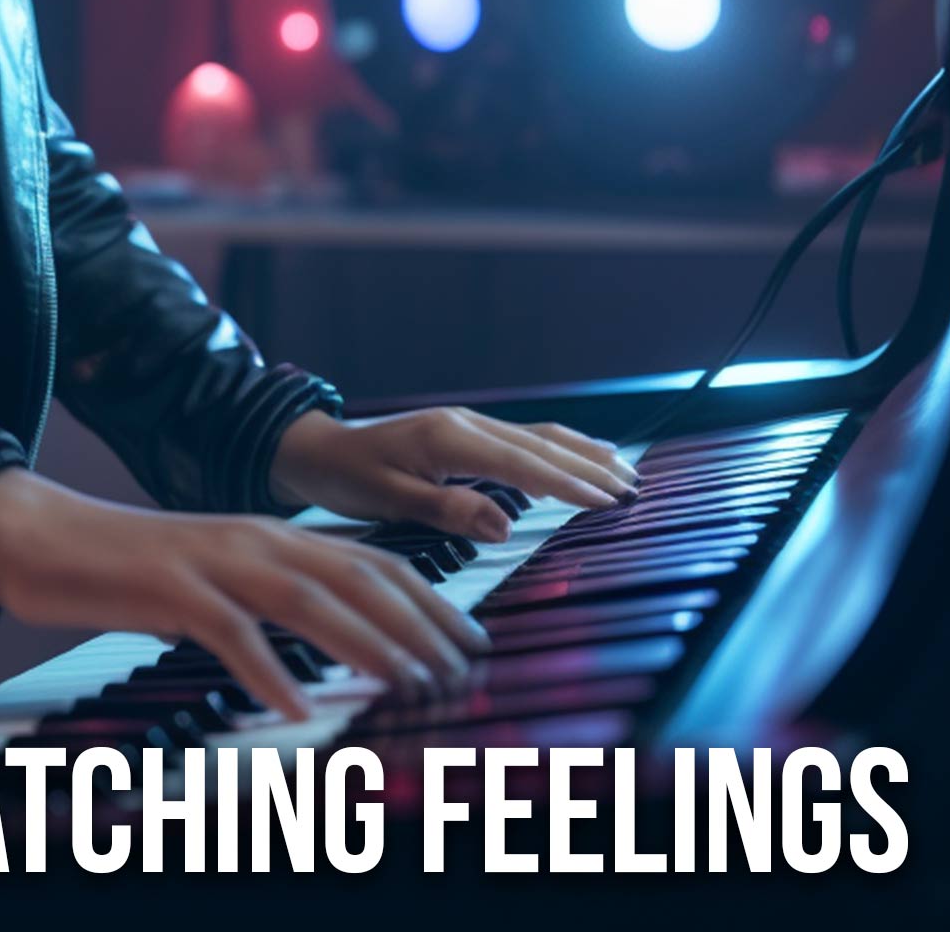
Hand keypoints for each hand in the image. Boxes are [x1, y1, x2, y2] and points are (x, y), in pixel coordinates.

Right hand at [0, 467, 490, 721]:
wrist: (42, 537)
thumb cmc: (129, 568)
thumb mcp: (215, 581)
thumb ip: (268, 603)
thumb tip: (326, 648)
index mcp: (269, 534)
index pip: (370, 561)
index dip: (430, 599)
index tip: (474, 641)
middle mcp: (253, 538)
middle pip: (356, 576)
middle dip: (419, 624)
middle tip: (463, 672)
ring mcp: (213, 560)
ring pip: (309, 599)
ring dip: (367, 645)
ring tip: (410, 686)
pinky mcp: (168, 587)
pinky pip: (231, 631)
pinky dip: (268, 669)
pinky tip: (297, 707)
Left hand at [266, 406, 641, 540]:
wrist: (316, 450)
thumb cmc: (347, 478)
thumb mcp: (388, 500)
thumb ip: (446, 510)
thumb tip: (504, 525)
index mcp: (448, 438)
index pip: (522, 464)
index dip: (568, 484)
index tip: (609, 502)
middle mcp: (464, 424)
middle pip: (539, 446)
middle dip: (589, 468)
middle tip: (634, 492)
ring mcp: (466, 424)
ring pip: (536, 437)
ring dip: (581, 454)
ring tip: (624, 473)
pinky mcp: (464, 433)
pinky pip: (522, 439)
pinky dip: (558, 450)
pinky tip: (581, 459)